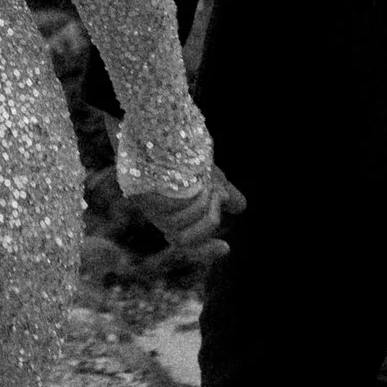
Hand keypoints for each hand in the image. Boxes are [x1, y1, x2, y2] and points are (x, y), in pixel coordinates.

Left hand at [130, 165, 245, 256]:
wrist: (166, 136)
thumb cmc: (188, 156)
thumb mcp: (212, 178)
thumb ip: (226, 195)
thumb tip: (241, 207)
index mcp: (174, 216)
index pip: (186, 245)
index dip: (204, 251)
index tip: (226, 247)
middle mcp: (160, 216)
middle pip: (185, 240)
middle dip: (209, 221)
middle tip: (219, 196)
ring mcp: (151, 209)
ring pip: (184, 226)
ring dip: (203, 205)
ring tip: (206, 183)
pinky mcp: (145, 201)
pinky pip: (175, 216)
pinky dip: (193, 202)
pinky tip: (197, 183)